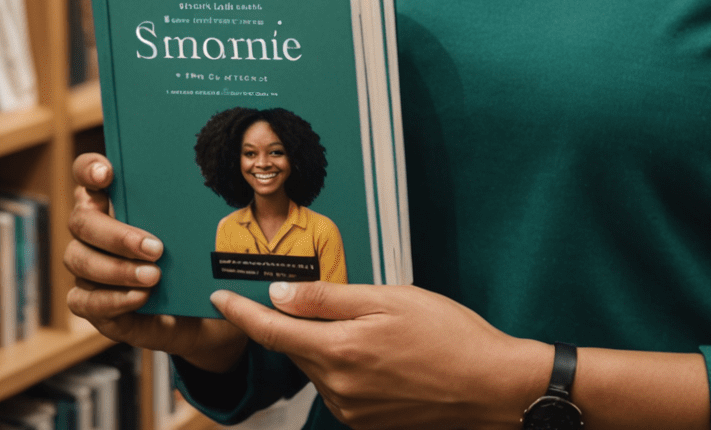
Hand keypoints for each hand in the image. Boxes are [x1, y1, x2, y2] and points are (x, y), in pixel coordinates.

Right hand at [64, 154, 247, 373]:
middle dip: (117, 235)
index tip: (107, 174)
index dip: (89, 169)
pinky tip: (141, 297)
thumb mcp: (199, 224)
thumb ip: (193, 199)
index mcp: (112, 198)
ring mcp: (85, 266)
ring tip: (154, 277)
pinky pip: (85, 301)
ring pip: (79, 261)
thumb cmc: (195, 252)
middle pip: (81, 221)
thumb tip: (221, 173)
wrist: (199, 305)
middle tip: (156, 248)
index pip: (86, 172)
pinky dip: (113, 300)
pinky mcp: (88, 302)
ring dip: (118, 269)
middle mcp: (91, 228)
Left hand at [213, 279, 547, 429]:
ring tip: (374, 326)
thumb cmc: (448, 336)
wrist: (491, 387)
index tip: (219, 296)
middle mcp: (339, 389)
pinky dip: (347, 364)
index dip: (241, 312)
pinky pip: (342, 387)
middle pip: (297, 348)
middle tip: (321, 296)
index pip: (272, 331)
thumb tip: (279, 293)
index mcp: (339, 352)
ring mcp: (353, 412)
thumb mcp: (387, 298)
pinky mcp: (369, 424)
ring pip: (320, 367)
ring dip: (327, 344)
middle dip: (298, 322)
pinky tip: (382, 352)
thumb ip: (328, 297)